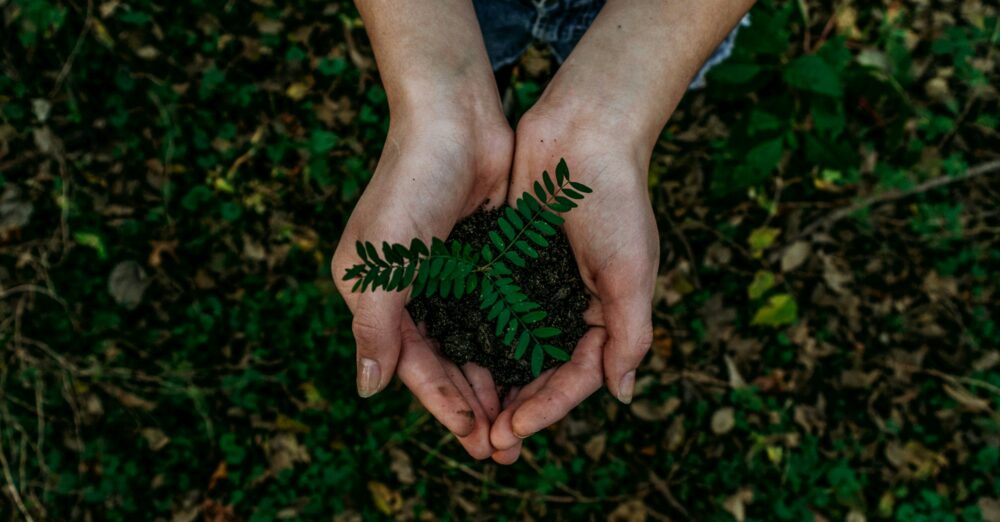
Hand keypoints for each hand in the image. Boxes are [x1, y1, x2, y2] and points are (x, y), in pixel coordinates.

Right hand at [331, 115, 512, 458]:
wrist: (455, 117)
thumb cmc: (411, 184)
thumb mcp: (382, 262)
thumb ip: (375, 327)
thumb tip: (368, 390)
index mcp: (375, 294)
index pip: (411, 364)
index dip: (443, 404)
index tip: (475, 438)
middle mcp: (409, 290)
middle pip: (443, 361)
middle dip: (472, 404)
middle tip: (504, 446)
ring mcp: (447, 274)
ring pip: (472, 343)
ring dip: (494, 380)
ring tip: (521, 419)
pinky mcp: (481, 258)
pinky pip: (495, 312)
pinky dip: (510, 341)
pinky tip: (533, 367)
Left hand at [488, 109, 658, 463]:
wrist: (583, 131)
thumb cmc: (615, 199)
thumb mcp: (631, 271)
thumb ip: (630, 333)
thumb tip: (622, 394)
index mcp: (605, 313)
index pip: (576, 376)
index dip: (548, 408)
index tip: (514, 429)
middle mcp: (570, 305)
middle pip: (541, 372)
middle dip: (516, 408)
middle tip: (486, 442)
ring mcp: (537, 285)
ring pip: (510, 348)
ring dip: (492, 382)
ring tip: (466, 416)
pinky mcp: (507, 262)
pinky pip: (489, 309)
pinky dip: (474, 336)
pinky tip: (450, 360)